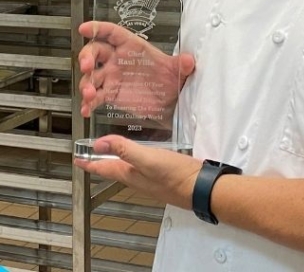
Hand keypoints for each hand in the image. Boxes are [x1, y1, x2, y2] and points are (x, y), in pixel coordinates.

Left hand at [74, 135, 202, 209]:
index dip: (89, 162)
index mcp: (130, 174)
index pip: (104, 168)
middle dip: (102, 161)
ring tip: (113, 151)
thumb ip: (125, 150)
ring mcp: (150, 178)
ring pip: (128, 168)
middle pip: (114, 169)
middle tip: (92, 153)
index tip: (77, 159)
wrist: (198, 188)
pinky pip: (142, 166)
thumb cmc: (173, 174)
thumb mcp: (148, 159)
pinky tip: (142, 153)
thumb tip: (98, 143)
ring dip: (118, 159)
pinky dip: (135, 158)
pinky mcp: (162, 175)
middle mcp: (137, 178)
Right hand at [78, 21, 194, 123]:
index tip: (85, 28)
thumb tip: (189, 60)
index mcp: (133, 47)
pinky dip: (87, 103)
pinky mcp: (110, 94)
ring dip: (86, 84)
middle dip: (86, 56)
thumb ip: (183, 64)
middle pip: (95, 51)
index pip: (113, 33)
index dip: (98, 28)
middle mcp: (119, 60)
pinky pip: (94, 97)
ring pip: (91, 76)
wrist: (170, 101)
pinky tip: (86, 109)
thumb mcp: (179, 69)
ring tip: (89, 94)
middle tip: (86, 66)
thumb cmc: (172, 79)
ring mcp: (113, 77)